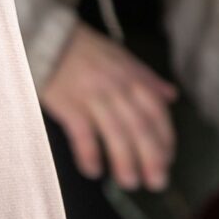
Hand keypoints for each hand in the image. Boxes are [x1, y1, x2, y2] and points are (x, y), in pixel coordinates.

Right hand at [42, 25, 176, 190]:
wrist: (48, 36)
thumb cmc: (86, 50)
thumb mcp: (122, 57)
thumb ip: (147, 78)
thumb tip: (171, 96)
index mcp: (132, 76)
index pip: (156, 112)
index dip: (164, 139)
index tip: (168, 161)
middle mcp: (116, 86)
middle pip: (140, 126)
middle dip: (151, 156)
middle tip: (157, 182)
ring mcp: (92, 95)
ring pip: (115, 132)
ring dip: (124, 160)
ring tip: (130, 182)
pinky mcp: (67, 103)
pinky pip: (82, 133)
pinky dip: (89, 153)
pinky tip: (94, 171)